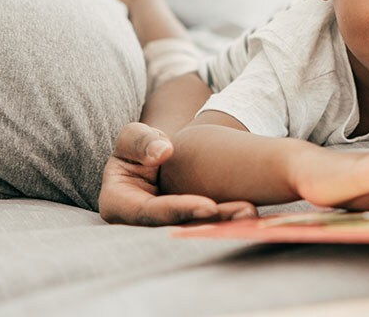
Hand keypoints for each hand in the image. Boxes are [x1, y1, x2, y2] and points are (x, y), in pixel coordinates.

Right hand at [98, 122, 256, 225]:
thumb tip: (162, 152)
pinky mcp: (185, 230)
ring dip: (226, 224)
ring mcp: (163, 231)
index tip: (208, 205)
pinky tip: (251, 213)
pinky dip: (228, 221)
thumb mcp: (133, 137)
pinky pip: (206, 228)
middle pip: (177, 228)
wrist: (158, 159)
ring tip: (251, 212)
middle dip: (211, 223)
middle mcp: (139, 227)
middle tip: (243, 211)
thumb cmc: (139, 148)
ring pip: (196, 231)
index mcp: (117, 206)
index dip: (179, 210)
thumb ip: (139, 140)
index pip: (149, 213)